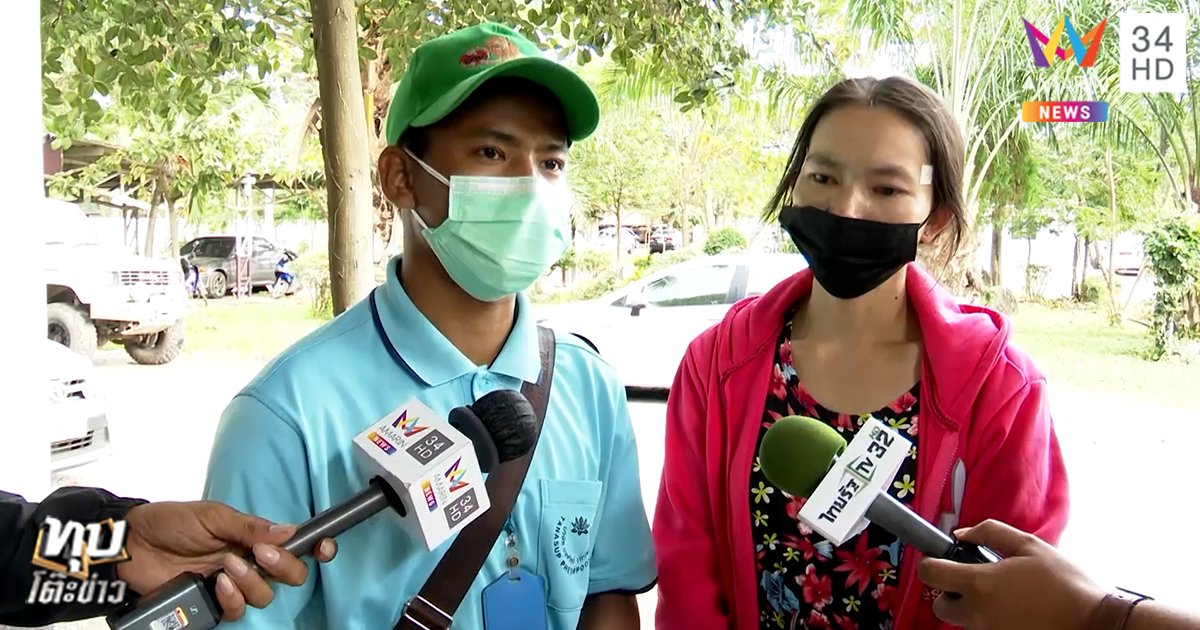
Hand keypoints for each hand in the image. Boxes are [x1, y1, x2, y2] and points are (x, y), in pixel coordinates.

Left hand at [117, 501, 338, 621]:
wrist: (133, 545)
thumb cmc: (172, 522)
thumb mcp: (213, 515)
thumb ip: (251, 526)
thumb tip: (290, 532)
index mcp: (255, 536)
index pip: (296, 544)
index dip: (315, 548)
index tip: (323, 548)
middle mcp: (251, 561)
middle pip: (290, 575)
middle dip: (285, 567)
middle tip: (262, 555)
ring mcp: (233, 584)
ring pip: (265, 595)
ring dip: (252, 581)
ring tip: (226, 567)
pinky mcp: (213, 603)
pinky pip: (237, 610)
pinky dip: (233, 598)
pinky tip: (217, 584)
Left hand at [917, 519, 1104, 629]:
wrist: (1095, 622)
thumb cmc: (1064, 582)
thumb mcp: (1029, 545)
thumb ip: (989, 532)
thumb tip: (961, 534)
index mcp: (980, 585)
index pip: (930, 574)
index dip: (932, 564)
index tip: (942, 561)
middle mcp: (977, 614)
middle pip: (941, 604)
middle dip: (951, 592)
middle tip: (976, 581)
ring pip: (963, 620)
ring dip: (974, 607)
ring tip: (1004, 596)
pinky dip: (991, 620)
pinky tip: (1015, 610)